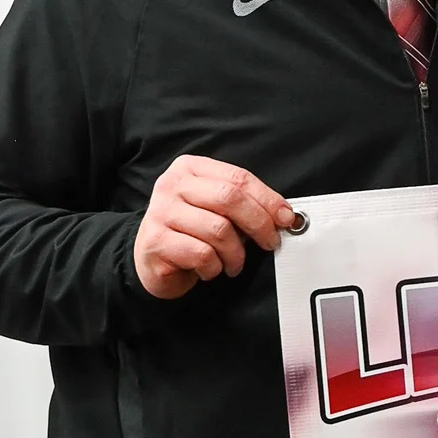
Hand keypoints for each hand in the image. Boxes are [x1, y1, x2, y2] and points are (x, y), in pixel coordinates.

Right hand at [133, 154, 296, 298]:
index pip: (238, 178)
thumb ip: (244, 206)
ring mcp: (161, 211)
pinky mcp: (157, 241)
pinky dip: (214, 267)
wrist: (151, 259)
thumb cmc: (190, 233)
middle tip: (269, 242)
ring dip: (235, 253)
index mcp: (190, 168)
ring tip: (233, 263)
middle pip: (230, 199)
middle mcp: (172, 185)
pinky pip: (202, 254)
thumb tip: (284, 215)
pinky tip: (210, 269)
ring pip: (218, 230)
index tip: (286, 218)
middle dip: (259, 224)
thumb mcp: (216, 210)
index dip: (268, 199)